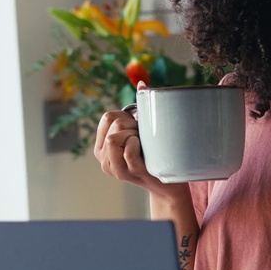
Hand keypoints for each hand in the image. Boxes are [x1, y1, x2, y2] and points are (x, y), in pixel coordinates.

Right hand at [93, 82, 175, 196]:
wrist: (168, 184)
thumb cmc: (154, 155)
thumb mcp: (141, 133)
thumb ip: (139, 111)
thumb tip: (142, 84)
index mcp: (102, 147)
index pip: (107, 117)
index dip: (126, 116)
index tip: (138, 127)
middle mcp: (104, 159)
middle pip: (113, 123)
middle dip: (132, 124)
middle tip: (144, 137)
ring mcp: (116, 168)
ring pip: (114, 138)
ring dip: (134, 134)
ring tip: (144, 145)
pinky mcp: (131, 174)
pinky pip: (128, 150)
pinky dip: (138, 144)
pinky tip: (146, 151)